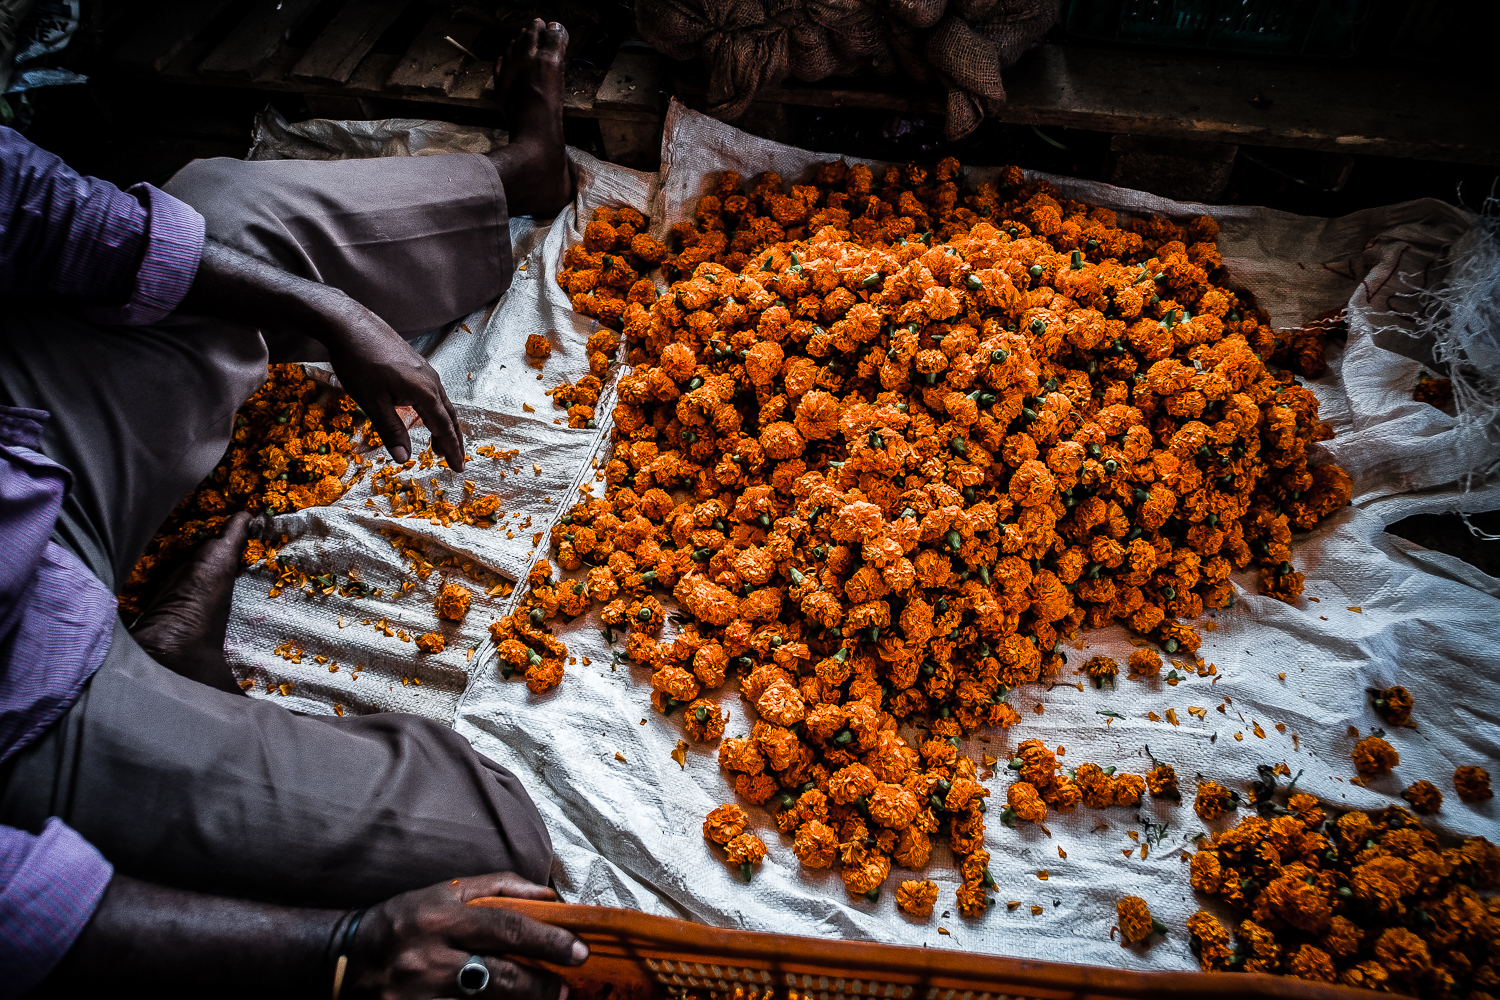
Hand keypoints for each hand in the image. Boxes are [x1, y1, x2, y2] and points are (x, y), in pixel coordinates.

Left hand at [316, 292, 464, 469]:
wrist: (349, 324)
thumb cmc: (358, 363)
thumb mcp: (372, 402)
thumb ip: (390, 430)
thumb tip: (403, 459)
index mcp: (424, 392)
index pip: (444, 427)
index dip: (452, 449)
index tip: (458, 468)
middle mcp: (430, 380)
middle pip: (448, 415)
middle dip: (452, 439)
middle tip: (453, 461)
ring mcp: (424, 369)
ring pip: (441, 402)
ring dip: (443, 424)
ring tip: (438, 442)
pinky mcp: (415, 363)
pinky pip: (433, 391)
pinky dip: (435, 409)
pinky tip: (424, 412)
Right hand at [346, 873, 586, 999]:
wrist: (343, 959)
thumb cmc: (403, 921)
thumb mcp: (443, 893)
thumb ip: (497, 888)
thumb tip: (547, 896)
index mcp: (441, 919)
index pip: (507, 928)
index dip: (548, 941)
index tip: (578, 952)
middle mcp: (430, 959)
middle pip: (501, 977)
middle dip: (540, 985)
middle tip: (563, 989)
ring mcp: (418, 996)